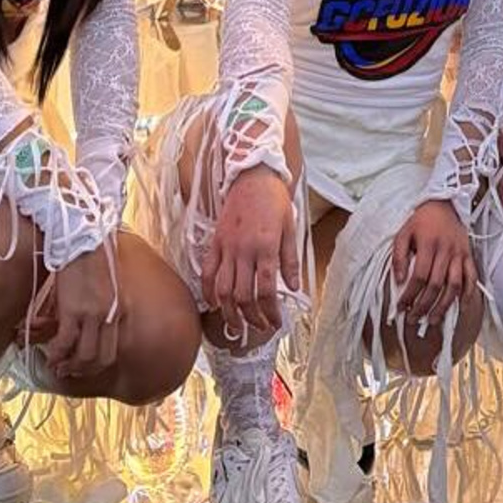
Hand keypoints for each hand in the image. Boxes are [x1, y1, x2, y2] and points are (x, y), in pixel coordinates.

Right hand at [38, 247, 121, 379]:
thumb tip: (90, 325)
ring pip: (85, 356)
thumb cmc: (91, 257)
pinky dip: (56, 354)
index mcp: (120, 308)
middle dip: (85, 372)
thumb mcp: (107, 285)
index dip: (97, 365)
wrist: (81, 237)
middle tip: (69, 372)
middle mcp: (110, 314)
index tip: (83, 367)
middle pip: (103, 358)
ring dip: (69, 367)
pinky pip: (65, 343)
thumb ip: (104, 306)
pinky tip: (49, 354)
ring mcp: (92, 314)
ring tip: (57, 365)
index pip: (114, 348)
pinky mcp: (73, 310)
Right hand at [202, 166, 299, 339]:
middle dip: (252, 317)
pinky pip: (207, 272)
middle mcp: (244, 250)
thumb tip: (295, 287)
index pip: (267, 289)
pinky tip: (215, 305)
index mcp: (266, 246)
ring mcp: (226, 247)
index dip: (270, 311)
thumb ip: (290, 260)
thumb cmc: (274, 199)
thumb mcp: (290, 227)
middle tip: (260, 327)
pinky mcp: (215, 243)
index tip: (275, 322)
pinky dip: (208, 292)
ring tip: (238, 326)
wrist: (251, 175)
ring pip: (223, 289)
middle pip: (243, 295)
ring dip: (229, 312)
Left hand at [393, 199, 478, 325]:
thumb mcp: (404, 232)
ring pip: (454, 285)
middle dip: (424, 306)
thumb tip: (398, 281)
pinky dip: (468, 294)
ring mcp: (460, 253)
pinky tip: (460, 307)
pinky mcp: (469, 254)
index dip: (409, 295)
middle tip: (413, 319)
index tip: (400, 307)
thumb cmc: (422, 220)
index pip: (419, 276)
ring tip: (433, 320)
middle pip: (436, 285)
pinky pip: (472, 277)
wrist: (446, 202)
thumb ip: (399, 256)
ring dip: (444, 306)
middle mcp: (446, 250)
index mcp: (428, 244)